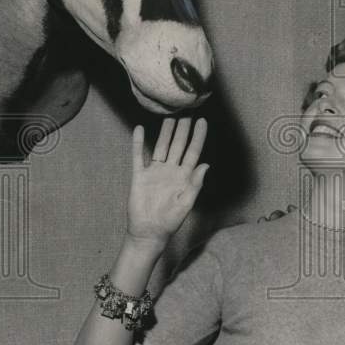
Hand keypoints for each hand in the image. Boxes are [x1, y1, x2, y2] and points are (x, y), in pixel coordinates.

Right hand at [126, 117, 208, 249]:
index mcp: (184, 177)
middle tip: (186, 112)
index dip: (198, 137)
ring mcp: (155, 172)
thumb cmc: (170, 222)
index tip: (202, 121)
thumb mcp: (186, 204)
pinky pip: (139, 156)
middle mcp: (171, 171)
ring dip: (165, 133)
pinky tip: (140, 130)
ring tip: (169, 117)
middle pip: (178, 146)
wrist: (148, 232)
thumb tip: (205, 166)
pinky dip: (139, 143)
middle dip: (182, 130)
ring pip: (161, 147)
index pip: (193, 152)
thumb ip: (195, 185)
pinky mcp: (140, 176)